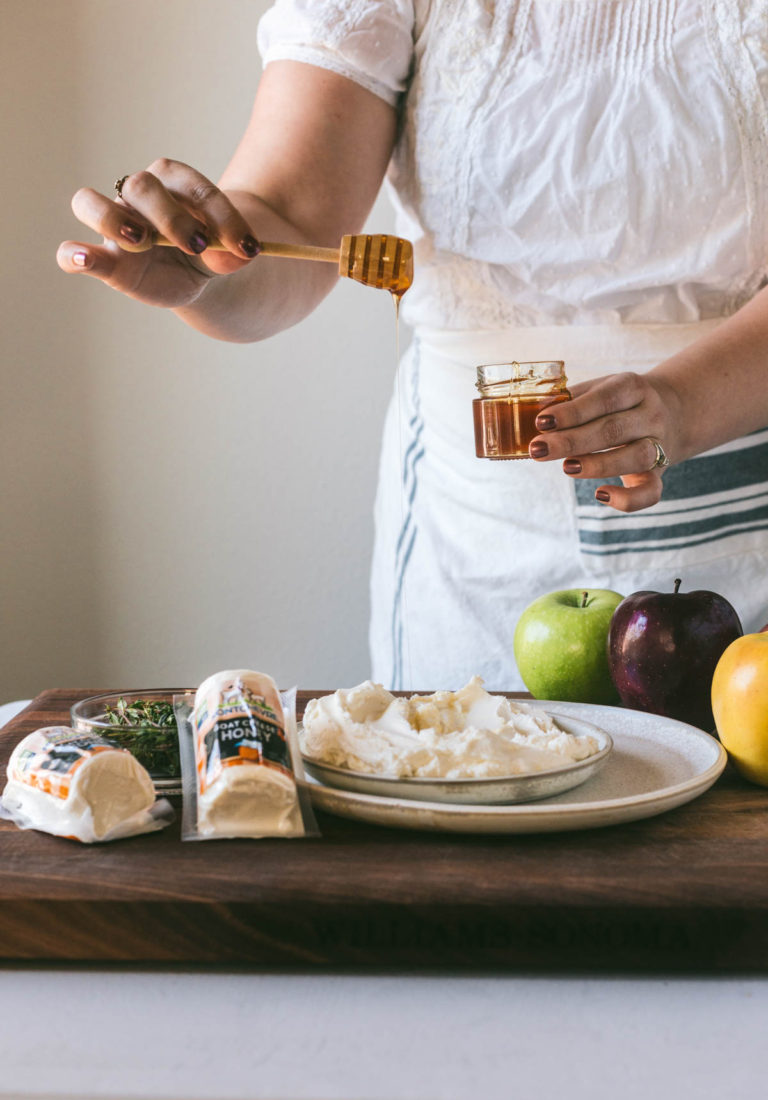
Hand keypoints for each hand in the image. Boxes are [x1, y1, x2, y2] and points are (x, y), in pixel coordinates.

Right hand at [56, 159, 259, 307]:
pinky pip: (70, 252)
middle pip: (140, 186)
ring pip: (90, 201)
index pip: (193, 188)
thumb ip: (233, 253)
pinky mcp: (105, 259)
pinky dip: (73, 255)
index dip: (223, 215)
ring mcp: (115, 225)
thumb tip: (239, 256)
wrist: (194, 272)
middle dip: (171, 216)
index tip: (248, 247)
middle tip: (198, 246)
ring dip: (112, 219)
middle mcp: (138, 196)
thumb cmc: (209, 250)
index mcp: (174, 183)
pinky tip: (84, 259)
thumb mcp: (228, 252)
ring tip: (140, 242)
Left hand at [528, 371, 679, 511]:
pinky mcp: (659, 474)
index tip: (541, 422)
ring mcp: (660, 445)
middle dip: (572, 441)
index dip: (572, 412)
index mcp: (634, 388)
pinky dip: (627, 499)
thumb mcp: (602, 388)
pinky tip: (599, 495)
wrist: (674, 411)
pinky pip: (650, 492)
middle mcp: (651, 415)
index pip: (604, 399)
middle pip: (614, 429)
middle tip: (538, 449)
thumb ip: (573, 399)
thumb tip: (536, 410)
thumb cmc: (621, 402)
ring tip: (565, 467)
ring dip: (597, 465)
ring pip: (635, 457)